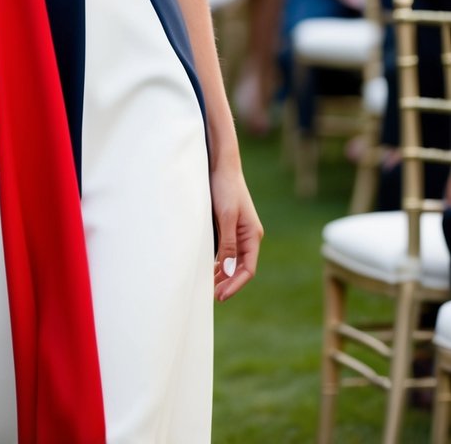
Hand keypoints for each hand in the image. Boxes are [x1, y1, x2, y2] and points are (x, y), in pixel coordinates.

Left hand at [211, 160, 262, 301]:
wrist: (222, 166)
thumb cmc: (225, 188)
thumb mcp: (225, 217)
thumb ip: (227, 243)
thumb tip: (227, 269)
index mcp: (252, 235)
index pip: (247, 269)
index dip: (235, 284)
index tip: (220, 296)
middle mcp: (249, 236)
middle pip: (241, 267)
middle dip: (228, 283)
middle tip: (212, 296)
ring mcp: (240, 231)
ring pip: (233, 260)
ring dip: (223, 274)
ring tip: (208, 285)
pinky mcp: (230, 226)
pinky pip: (227, 250)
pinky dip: (219, 261)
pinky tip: (208, 267)